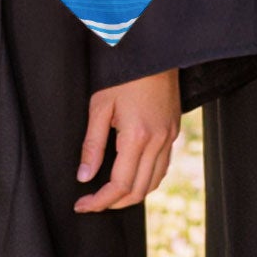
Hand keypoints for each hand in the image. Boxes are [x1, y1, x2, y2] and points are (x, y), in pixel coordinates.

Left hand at [74, 68, 180, 212]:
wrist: (154, 51)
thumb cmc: (125, 74)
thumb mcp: (100, 106)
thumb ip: (92, 145)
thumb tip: (84, 176)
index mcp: (137, 136)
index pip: (119, 185)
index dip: (99, 201)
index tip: (82, 205)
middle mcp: (158, 140)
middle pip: (138, 190)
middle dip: (114, 203)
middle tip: (92, 202)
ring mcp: (169, 136)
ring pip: (154, 181)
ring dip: (132, 194)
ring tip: (110, 194)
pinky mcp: (174, 130)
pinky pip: (163, 166)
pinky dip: (147, 179)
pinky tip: (132, 175)